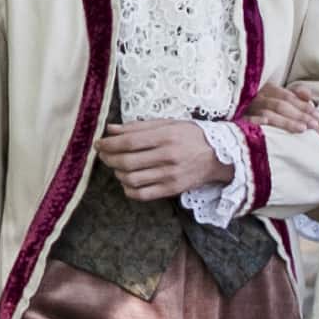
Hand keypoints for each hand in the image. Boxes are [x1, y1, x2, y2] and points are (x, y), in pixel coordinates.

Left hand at [93, 114, 230, 203]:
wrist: (220, 156)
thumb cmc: (192, 136)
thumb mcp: (168, 123)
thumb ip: (138, 126)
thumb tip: (111, 129)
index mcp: (166, 136)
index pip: (129, 142)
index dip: (109, 144)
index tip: (99, 144)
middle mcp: (167, 156)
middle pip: (127, 161)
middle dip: (109, 159)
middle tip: (104, 155)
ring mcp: (170, 175)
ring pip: (131, 179)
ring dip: (117, 173)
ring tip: (117, 167)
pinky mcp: (172, 189)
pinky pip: (143, 194)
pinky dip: (128, 190)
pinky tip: (127, 182)